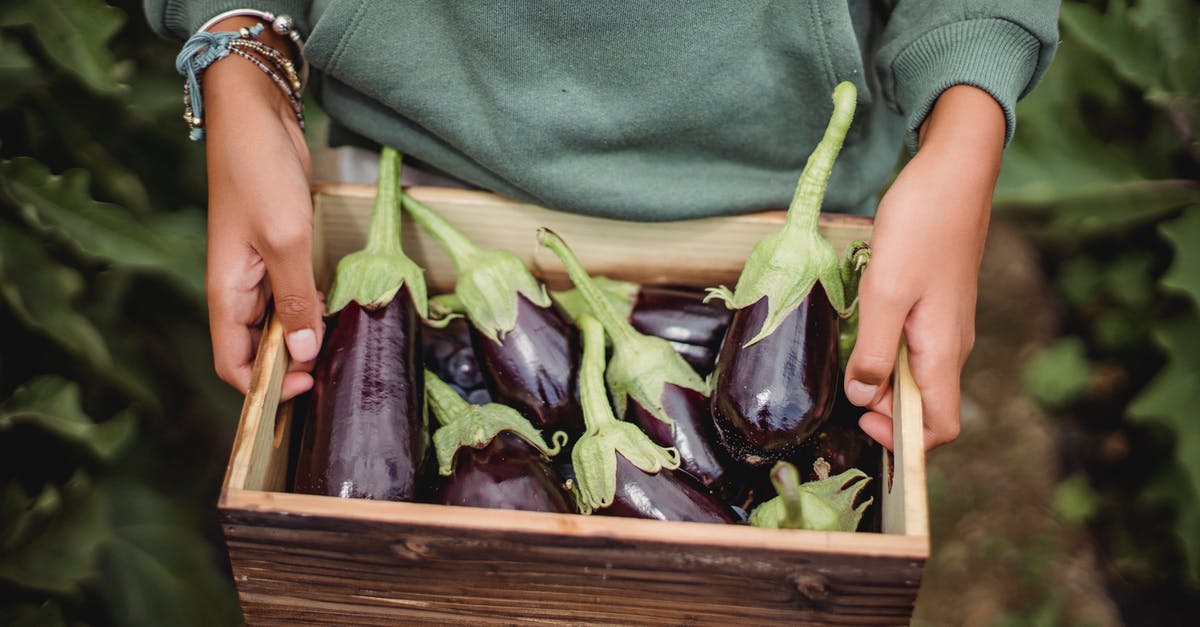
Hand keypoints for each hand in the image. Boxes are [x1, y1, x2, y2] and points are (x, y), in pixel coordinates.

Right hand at [203, 17, 322, 400]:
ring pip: (277, 323)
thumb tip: (301, 353)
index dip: (265, 387)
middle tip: (332, 375)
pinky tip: (336, 312)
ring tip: (340, 350)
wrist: (256, 115)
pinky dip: (310, 308)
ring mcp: (257, 270)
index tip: (306, 387)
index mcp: (226, 292)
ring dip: (303, 339)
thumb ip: (294, 299)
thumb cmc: (260, 172)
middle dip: (288, 368)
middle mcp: (237, 288)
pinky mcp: (277, 250)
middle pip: (257, 349)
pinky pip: (290, 295)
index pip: (233, 364)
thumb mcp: (285, 240)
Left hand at [844, 85, 1005, 449]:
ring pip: (912, 371)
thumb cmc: (922, 225)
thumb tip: (863, 396)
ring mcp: (944, 323)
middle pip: (921, 403)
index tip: (862, 421)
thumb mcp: (885, 292)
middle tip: (842, 380)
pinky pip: (910, 343)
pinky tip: (860, 321)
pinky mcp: (935, 303)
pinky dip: (884, 346)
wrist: (953, 172)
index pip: (940, 427)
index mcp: (943, 351)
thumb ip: (873, 350)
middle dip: (882, 405)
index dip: (903, 439)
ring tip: (846, 347)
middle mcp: (950, 345)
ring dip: (879, 373)